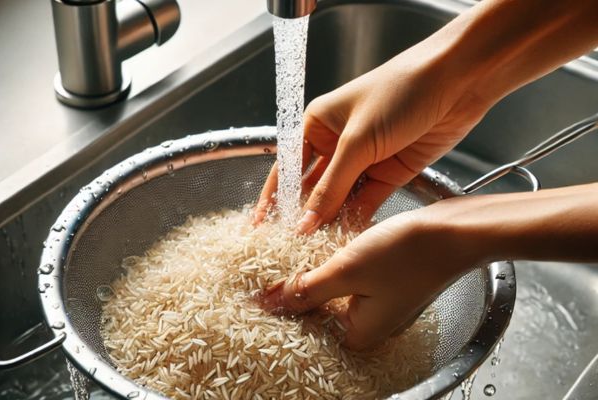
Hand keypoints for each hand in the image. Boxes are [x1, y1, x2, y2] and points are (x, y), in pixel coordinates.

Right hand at [254, 48, 489, 230]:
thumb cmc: (399, 92)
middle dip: (302, 215)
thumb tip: (304, 222)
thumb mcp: (357, 139)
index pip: (289, 168)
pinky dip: (357, 219)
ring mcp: (364, 160)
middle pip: (313, 187)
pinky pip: (366, 201)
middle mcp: (337, 143)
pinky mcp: (390, 172)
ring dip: (330, 221)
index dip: (274, 198)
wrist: (457, 81)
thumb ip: (331, 185)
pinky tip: (345, 238)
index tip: (261, 226)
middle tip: (289, 246)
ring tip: (315, 249)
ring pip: (340, 198)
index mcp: (318, 125)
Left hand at [261, 184, 597, 349]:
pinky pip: (351, 285)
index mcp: (360, 335)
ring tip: (287, 262)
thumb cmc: (407, 253)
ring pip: (334, 297)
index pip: (307, 331)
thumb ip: (305, 290)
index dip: (281, 311)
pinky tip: (320, 254)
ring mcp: (382, 307)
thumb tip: (268, 304)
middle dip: (295, 293)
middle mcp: (371, 327)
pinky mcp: (388, 286)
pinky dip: (334, 272)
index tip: (257, 291)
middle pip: (320, 316)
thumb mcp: (346, 270)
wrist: (455, 230)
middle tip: (269, 273)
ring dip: (313, 280)